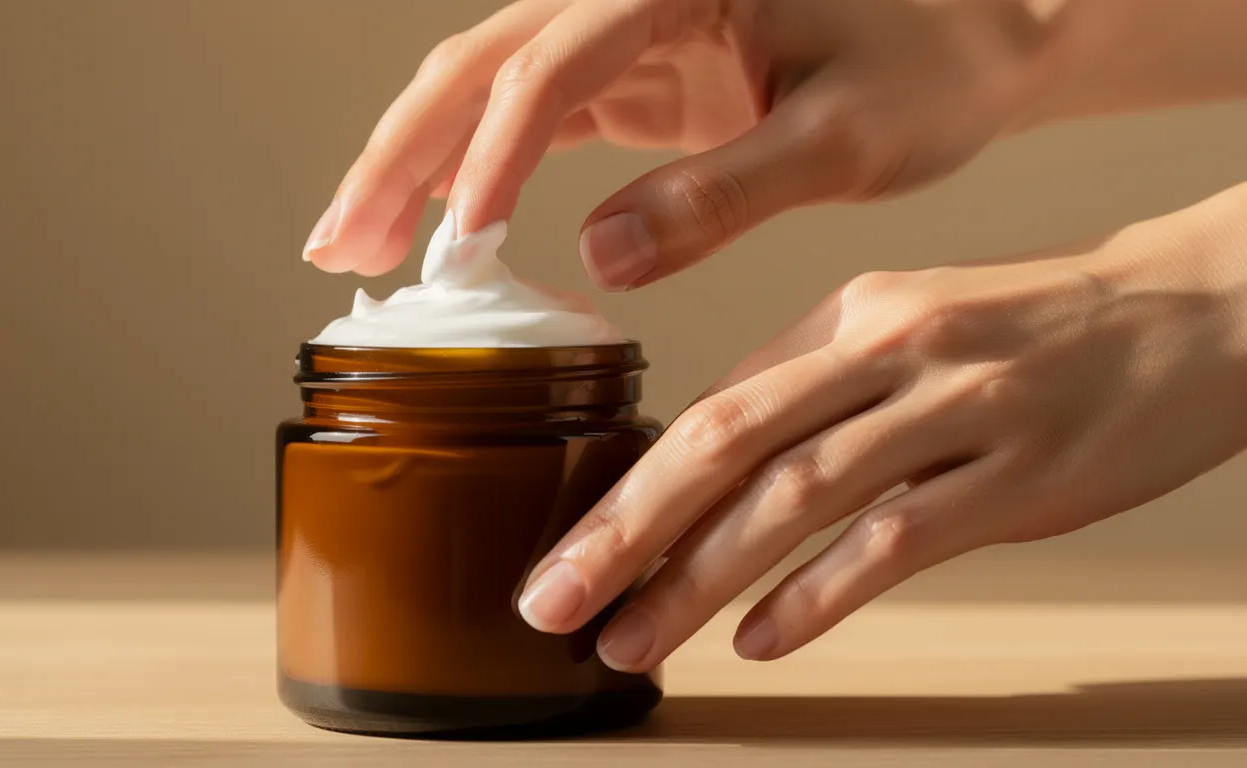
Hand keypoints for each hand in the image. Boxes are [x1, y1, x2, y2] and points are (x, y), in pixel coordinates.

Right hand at [304, 0, 1048, 288]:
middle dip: (403, 153)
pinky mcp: (638, 68)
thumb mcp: (846, 138)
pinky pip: (533, 111)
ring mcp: (628, 26)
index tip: (454, 255)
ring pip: (489, 84)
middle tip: (338, 244)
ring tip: (354, 241)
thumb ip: (724, 194)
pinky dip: (479, 167)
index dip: (492, 161)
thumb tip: (599, 262)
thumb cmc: (937, 64)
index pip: (554, 68)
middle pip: (482, 61)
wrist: (984, 32)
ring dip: (419, 161)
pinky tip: (442, 221)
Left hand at [516, 183, 1246, 668]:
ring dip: (698, 580)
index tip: (569, 548)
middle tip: (550, 601)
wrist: (1199, 310)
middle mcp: (888, 351)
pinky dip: (819, 595)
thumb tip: (722, 469)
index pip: (712, 405)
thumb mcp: (915, 327)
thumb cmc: (1039, 330)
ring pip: (797, 498)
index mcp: (850, 315)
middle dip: (624, 529)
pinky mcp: (1021, 476)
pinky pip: (898, 542)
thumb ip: (821, 388)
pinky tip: (760, 640)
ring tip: (628, 642)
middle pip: (726, 442)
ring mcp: (956, 411)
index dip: (628, 484)